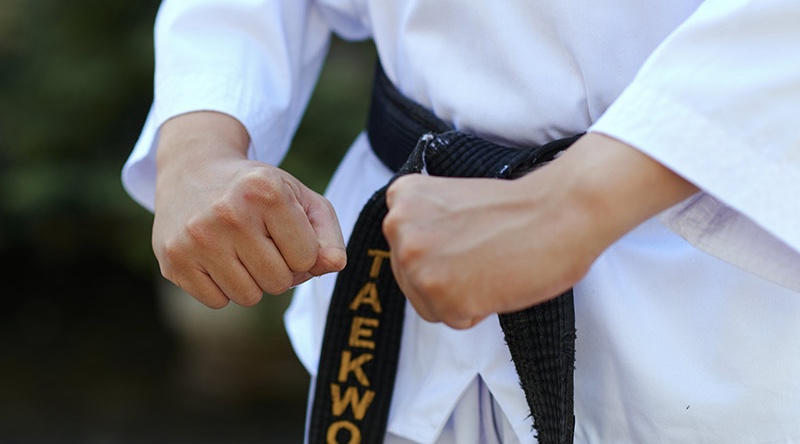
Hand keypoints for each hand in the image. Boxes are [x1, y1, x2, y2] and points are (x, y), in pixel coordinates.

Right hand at [152, 112, 346, 307]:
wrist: (192, 170)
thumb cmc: (257, 191)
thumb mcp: (299, 198)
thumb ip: (327, 234)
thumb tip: (335, 264)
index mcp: (267, 192)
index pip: (308, 259)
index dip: (303, 252)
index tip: (285, 232)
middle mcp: (229, 213)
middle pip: (279, 282)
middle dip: (279, 269)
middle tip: (261, 242)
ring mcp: (196, 238)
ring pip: (249, 297)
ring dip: (252, 281)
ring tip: (239, 249)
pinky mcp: (173, 260)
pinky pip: (217, 302)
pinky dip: (223, 287)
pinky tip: (216, 257)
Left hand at [383, 132, 697, 328]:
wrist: (561, 211)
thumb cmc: (519, 208)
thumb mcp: (449, 200)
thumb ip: (424, 226)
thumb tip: (418, 261)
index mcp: (401, 198)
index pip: (406, 249)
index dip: (443, 251)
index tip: (468, 237)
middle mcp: (398, 228)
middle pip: (412, 279)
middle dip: (448, 276)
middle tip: (484, 253)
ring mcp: (416, 263)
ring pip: (430, 304)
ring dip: (462, 295)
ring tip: (491, 265)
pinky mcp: (441, 296)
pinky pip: (455, 320)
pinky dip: (480, 309)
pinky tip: (496, 281)